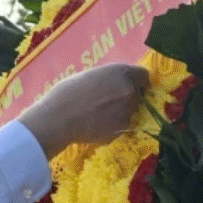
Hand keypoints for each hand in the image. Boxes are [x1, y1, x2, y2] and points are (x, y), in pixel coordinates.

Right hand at [16, 62, 149, 157]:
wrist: (59, 118)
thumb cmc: (67, 92)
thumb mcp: (91, 75)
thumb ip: (109, 79)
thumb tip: (115, 84)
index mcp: (121, 72)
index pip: (143, 76)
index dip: (138, 82)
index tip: (131, 87)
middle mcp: (129, 91)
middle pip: (138, 95)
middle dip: (128, 98)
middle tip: (109, 103)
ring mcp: (128, 112)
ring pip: (130, 112)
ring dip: (120, 113)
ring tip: (98, 116)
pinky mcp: (122, 130)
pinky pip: (121, 127)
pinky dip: (111, 127)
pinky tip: (94, 126)